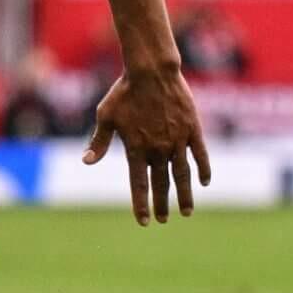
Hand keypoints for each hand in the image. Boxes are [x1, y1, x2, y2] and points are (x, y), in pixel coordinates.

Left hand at [83, 65, 210, 225]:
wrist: (151, 71)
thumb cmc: (124, 91)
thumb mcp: (106, 115)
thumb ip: (99, 141)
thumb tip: (86, 161)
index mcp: (136, 148)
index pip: (138, 184)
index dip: (141, 204)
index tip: (145, 222)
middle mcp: (158, 148)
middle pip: (161, 183)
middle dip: (162, 204)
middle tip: (165, 220)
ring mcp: (177, 140)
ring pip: (182, 174)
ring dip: (185, 194)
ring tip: (186, 212)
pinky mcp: (192, 129)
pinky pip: (200, 154)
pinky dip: (203, 169)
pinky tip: (205, 182)